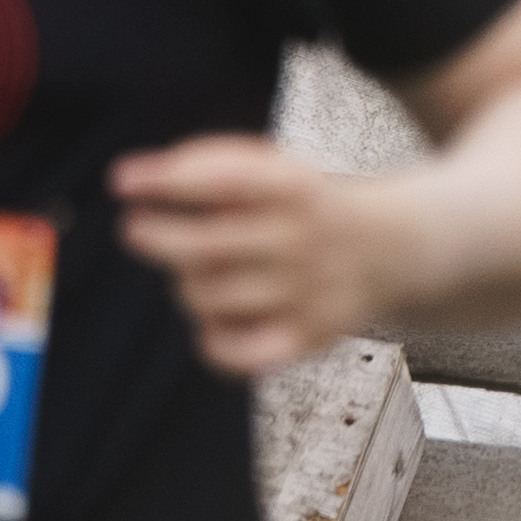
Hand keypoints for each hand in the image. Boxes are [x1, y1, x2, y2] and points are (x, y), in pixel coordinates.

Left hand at [113, 136, 413, 376]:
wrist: (398, 248)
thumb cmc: (311, 206)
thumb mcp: (281, 170)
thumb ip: (216, 167)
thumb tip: (134, 179)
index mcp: (297, 186)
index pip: (224, 178)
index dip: (168, 179)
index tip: (122, 180)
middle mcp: (303, 239)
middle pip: (205, 246)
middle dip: (158, 236)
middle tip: (135, 229)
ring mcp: (306, 291)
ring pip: (209, 297)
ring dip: (187, 285)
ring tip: (197, 272)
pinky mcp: (308, 336)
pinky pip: (237, 352)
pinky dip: (212, 340)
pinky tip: (215, 320)